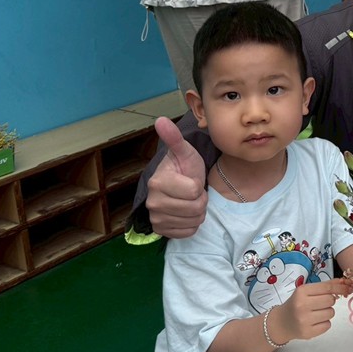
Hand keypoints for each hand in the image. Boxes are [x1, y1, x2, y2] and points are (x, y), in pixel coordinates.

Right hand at [147, 117, 209, 237]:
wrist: (178, 185)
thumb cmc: (184, 167)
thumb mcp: (184, 152)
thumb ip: (174, 138)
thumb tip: (160, 119)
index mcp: (157, 182)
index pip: (193, 190)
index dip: (198, 184)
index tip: (190, 178)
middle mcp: (152, 202)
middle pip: (195, 208)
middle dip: (200, 199)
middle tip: (192, 191)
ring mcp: (156, 218)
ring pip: (194, 221)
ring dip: (198, 211)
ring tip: (189, 200)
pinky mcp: (162, 231)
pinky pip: (189, 232)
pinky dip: (192, 224)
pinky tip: (185, 212)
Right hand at [276, 278, 352, 342]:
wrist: (282, 322)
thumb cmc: (297, 303)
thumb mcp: (307, 291)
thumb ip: (325, 286)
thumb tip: (344, 282)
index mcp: (302, 292)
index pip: (327, 288)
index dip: (340, 288)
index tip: (347, 288)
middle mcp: (302, 305)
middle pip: (330, 300)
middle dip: (330, 301)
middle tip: (322, 303)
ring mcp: (304, 320)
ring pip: (331, 313)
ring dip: (328, 312)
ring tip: (317, 313)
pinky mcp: (307, 333)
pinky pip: (327, 325)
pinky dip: (324, 323)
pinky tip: (315, 321)